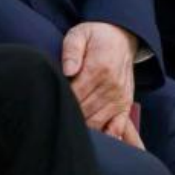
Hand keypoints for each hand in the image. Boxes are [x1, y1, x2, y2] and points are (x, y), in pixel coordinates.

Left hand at [62, 22, 140, 143]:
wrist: (121, 36)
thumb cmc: (95, 36)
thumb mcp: (79, 34)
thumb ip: (71, 50)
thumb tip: (68, 70)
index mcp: (98, 68)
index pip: (75, 94)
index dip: (61, 101)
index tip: (49, 104)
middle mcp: (111, 86)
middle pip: (84, 111)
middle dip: (68, 116)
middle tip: (53, 117)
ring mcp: (120, 97)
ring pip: (97, 122)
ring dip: (82, 127)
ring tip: (65, 128)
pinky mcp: (125, 105)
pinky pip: (117, 128)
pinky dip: (106, 137)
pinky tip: (92, 140)